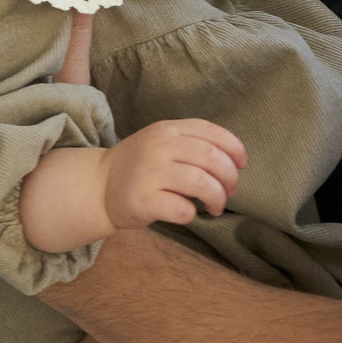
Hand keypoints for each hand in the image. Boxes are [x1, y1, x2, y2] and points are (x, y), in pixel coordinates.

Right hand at [104, 118, 245, 227]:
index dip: (234, 148)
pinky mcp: (142, 200)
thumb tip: (234, 162)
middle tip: (230, 191)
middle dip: (229, 177)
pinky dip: (192, 213)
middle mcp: (159, 147)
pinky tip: (188, 212)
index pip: (210, 131)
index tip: (242, 164)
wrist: (98, 186)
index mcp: (168, 129)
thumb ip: (193, 144)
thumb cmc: (140, 165)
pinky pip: (181, 209)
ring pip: (201, 183)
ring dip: (217, 197)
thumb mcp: (162, 142)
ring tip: (215, 206)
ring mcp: (150, 173)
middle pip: (211, 158)